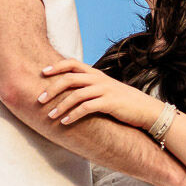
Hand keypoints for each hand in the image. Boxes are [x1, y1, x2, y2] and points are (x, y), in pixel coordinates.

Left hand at [37, 59, 161, 129]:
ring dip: (61, 106)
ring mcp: (104, 90)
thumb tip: (71, 90)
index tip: (42, 72)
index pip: (73, 63)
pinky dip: (73, 115)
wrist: (146, 109)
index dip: (57, 66)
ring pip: (76, 94)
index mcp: (96, 74)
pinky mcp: (109, 103)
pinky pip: (87, 108)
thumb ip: (90, 86)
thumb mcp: (106, 89)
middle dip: (52, 88)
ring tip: (50, 115)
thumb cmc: (122, 102)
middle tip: (39, 99)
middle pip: (70, 78)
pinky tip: (65, 123)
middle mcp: (99, 79)